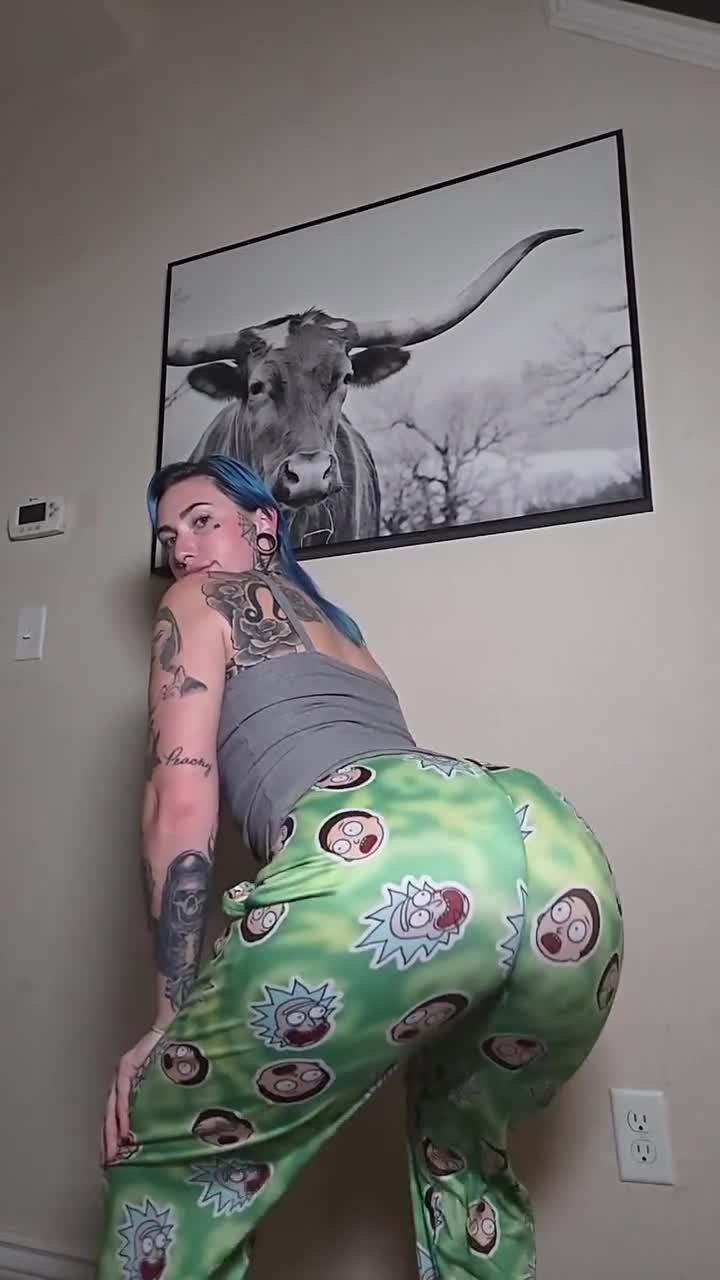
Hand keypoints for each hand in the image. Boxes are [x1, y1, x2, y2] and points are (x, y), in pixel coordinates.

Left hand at [102, 1027, 163, 1164]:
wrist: (176, 1025)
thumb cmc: (174, 1053)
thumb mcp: (164, 1082)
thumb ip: (158, 1099)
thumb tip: (163, 1126)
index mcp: (128, 1084)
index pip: (115, 1115)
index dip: (111, 1136)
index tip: (112, 1158)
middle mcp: (121, 1078)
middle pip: (109, 1114)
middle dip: (107, 1140)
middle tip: (108, 1163)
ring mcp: (123, 1070)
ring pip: (112, 1106)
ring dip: (112, 1131)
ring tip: (114, 1150)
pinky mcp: (129, 1064)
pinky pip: (123, 1092)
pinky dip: (123, 1111)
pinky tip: (124, 1127)